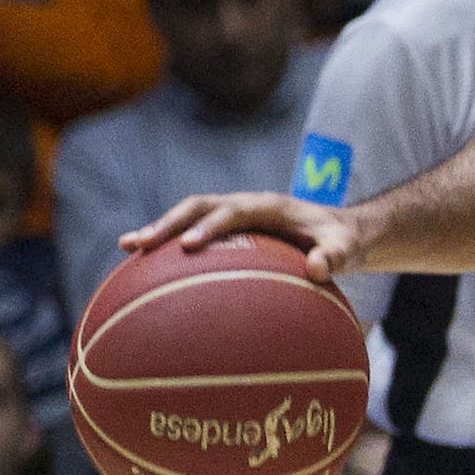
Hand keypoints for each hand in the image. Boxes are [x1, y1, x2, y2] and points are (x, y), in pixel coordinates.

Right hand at [120, 191, 361, 280]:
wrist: (339, 231)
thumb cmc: (342, 242)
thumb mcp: (347, 250)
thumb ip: (336, 257)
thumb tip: (317, 270)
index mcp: (269, 206)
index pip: (233, 211)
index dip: (210, 226)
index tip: (189, 245)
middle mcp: (244, 204)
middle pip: (198, 207)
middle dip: (168, 223)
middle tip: (140, 243)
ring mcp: (233, 214)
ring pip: (188, 215)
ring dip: (160, 229)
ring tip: (127, 248)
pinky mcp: (227, 228)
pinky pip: (193, 231)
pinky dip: (169, 244)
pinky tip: (144, 266)